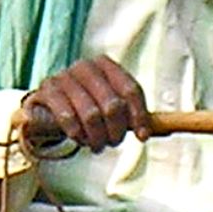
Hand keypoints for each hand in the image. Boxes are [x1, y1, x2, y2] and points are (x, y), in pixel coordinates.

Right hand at [20, 56, 149, 154]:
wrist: (45, 108)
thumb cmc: (85, 108)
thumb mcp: (110, 108)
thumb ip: (133, 115)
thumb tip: (167, 127)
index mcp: (105, 65)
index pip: (131, 89)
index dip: (139, 115)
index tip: (142, 136)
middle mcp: (85, 67)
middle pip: (113, 104)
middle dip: (116, 131)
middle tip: (111, 143)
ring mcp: (64, 77)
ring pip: (91, 114)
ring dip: (96, 137)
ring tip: (96, 145)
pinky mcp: (47, 92)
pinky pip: (67, 118)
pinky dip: (76, 134)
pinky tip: (78, 138)